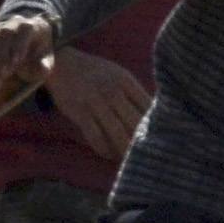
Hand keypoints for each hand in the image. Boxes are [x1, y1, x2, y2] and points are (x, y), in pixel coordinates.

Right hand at [0, 13, 56, 128]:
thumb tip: (42, 70)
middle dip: (3, 55)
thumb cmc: (38, 53)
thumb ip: (45, 66)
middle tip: (5, 74)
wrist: (26, 44)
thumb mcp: (46, 60)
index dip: (20, 45)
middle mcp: (12, 23)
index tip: (18, 63)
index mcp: (31, 25)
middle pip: (4, 34)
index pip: (24, 29)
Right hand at [43, 48, 151, 162]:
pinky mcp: (79, 112)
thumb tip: (153, 113)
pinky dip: (103, 148)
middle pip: (135, 122)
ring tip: (131, 158)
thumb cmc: (94, 72)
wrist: (62, 64)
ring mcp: (95, 102)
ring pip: (117, 132)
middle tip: (150, 153)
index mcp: (126, 81)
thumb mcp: (117, 75)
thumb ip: (133, 92)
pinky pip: (95, 136)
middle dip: (143, 140)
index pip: (148, 106)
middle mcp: (112, 91)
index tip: (162, 137)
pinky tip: (108, 154)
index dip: (157, 123)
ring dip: (125, 148)